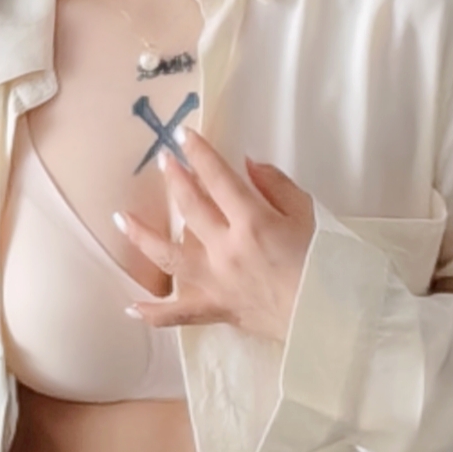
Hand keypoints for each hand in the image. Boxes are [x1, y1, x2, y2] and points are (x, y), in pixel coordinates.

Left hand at [111, 130, 315, 347]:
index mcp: (253, 221)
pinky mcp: (216, 309)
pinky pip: (178, 315)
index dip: (199, 153)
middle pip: (190, 207)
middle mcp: (227, 249)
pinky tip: (130, 307)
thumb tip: (246, 166)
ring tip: (122, 218)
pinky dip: (153, 313)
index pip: (217, 178)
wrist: (331, 316)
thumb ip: (275, 185)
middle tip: (163, 162)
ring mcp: (216, 282)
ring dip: (142, 236)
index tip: (184, 135)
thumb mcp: (308, 214)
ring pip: (168, 257)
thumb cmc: (326, 263)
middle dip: (174, 179)